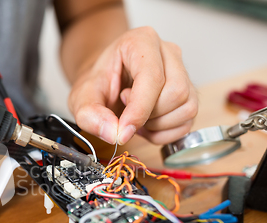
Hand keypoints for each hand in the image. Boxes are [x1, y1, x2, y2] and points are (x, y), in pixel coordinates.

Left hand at [69, 26, 197, 145]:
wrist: (105, 84)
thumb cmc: (98, 83)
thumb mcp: (81, 98)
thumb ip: (91, 115)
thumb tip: (114, 133)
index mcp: (141, 41)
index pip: (153, 77)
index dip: (139, 109)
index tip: (123, 130)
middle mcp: (168, 52)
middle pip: (176, 93)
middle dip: (148, 115)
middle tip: (124, 113)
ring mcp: (183, 72)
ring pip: (186, 108)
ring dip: (157, 125)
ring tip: (134, 117)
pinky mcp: (189, 95)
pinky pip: (187, 123)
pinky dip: (165, 133)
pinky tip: (146, 125)